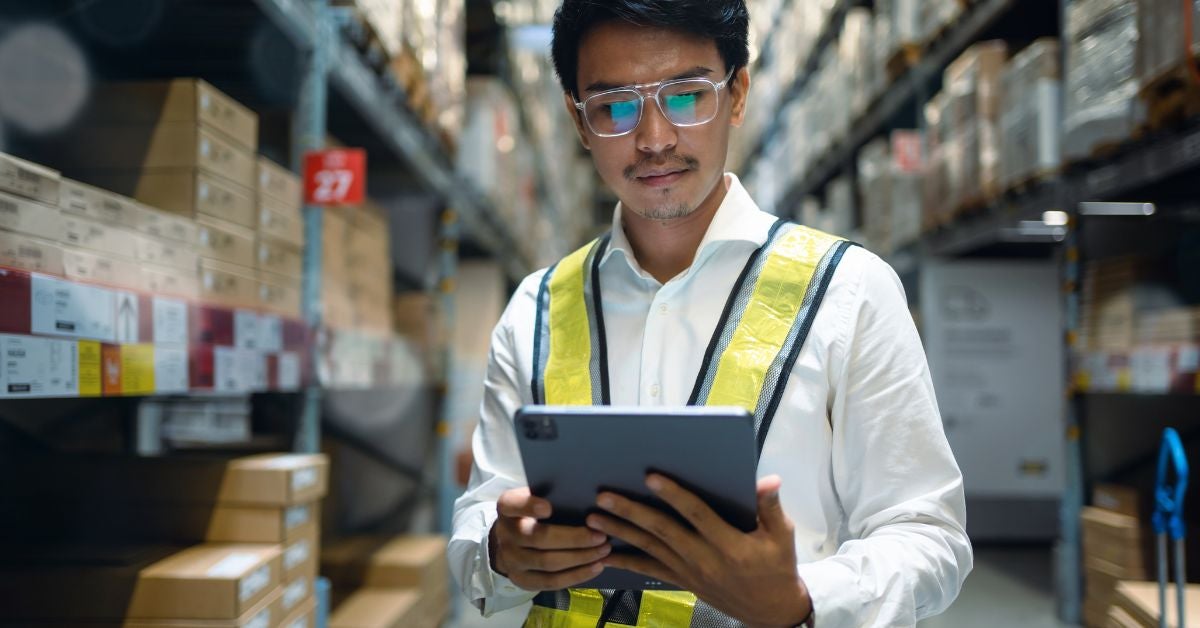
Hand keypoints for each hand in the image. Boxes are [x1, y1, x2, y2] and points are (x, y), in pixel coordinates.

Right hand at [489, 487, 611, 590]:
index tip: (548, 507)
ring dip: (580, 557)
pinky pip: (551, 582)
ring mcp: (511, 560)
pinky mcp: (522, 580)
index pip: (513, 505)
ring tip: (603, 550)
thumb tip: (586, 495)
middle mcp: (505, 534)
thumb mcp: (535, 498)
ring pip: (548, 562)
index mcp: (507, 508)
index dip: (529, 506)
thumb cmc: (533, 513)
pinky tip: (596, 567)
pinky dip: (576, 575)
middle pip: (538, 538)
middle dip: (573, 538)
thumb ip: (551, 495)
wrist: (511, 541)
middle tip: (600, 535)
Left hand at [588, 475, 811, 627]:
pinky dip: (626, 562)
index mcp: (729, 543)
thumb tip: (768, 480)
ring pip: (649, 548)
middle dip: (630, 512)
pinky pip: (650, 570)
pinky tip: (605, 555)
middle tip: (603, 496)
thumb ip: (771, 507)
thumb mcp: (782, 536)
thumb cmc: (777, 567)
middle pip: (662, 530)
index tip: (650, 477)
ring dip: (620, 532)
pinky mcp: (683, 581)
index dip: (673, 494)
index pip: (696, 514)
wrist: (771, 610)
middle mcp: (704, 558)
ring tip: (593, 519)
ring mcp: (690, 572)